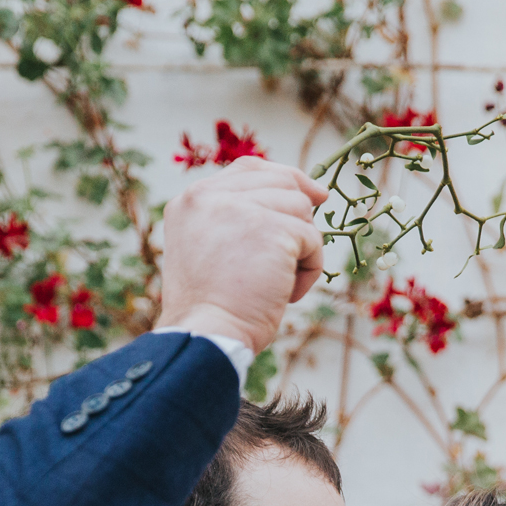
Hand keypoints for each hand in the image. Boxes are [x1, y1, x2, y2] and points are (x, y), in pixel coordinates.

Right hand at [157, 157, 327, 355]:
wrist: (206, 336)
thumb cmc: (212, 307)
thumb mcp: (209, 249)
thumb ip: (235, 218)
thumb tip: (303, 195)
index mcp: (192, 200)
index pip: (250, 168)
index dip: (286, 179)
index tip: (313, 196)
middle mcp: (211, 195)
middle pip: (282, 182)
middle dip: (297, 219)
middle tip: (286, 260)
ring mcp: (241, 209)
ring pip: (301, 209)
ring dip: (301, 249)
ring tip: (277, 282)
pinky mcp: (273, 229)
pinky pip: (313, 239)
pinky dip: (309, 270)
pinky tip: (286, 294)